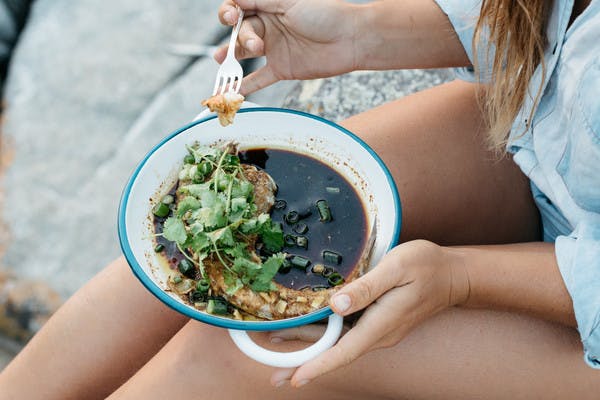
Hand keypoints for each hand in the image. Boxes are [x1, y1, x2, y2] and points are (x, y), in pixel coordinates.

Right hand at [217, 0, 359, 93]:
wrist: (351, 39)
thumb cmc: (325, 13)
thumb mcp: (289, 1)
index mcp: (269, 6)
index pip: (239, 8)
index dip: (229, 12)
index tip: (230, 16)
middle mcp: (269, 27)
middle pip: (241, 32)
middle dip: (242, 38)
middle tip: (256, 45)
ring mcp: (274, 49)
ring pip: (245, 55)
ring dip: (230, 59)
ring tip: (221, 62)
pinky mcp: (282, 69)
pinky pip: (258, 79)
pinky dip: (244, 86)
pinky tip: (229, 92)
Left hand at [269, 240, 469, 386]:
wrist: (454, 275)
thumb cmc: (426, 266)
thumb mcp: (396, 268)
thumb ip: (366, 287)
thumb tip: (335, 304)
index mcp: (381, 324)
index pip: (344, 352)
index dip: (317, 366)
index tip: (294, 378)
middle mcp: (379, 334)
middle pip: (335, 351)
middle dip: (304, 361)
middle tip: (273, 373)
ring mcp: (380, 330)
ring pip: (340, 343)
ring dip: (311, 347)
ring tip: (281, 349)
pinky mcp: (380, 322)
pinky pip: (348, 333)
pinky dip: (326, 334)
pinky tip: (311, 329)